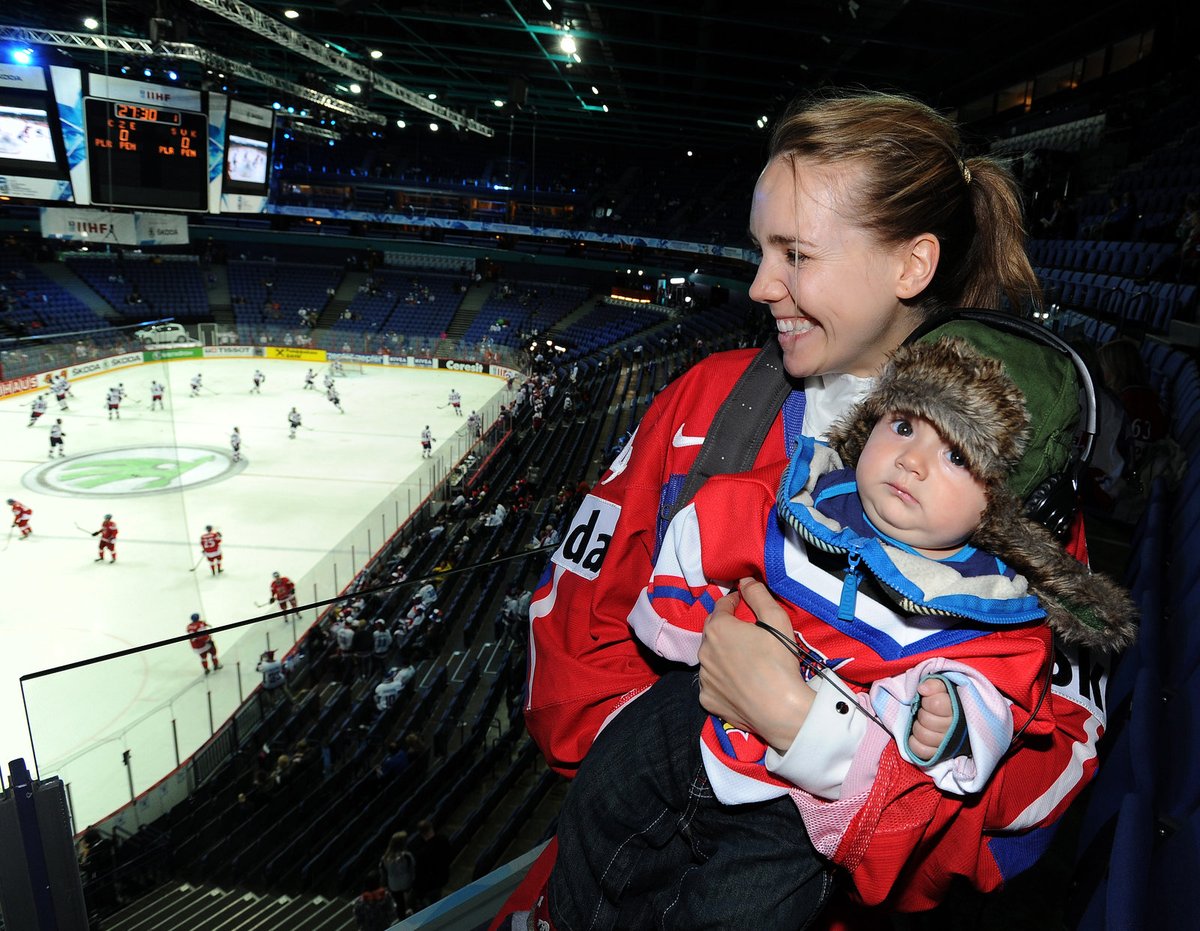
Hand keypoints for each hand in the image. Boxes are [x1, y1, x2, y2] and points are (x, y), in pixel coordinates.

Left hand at [697, 578, 813, 753]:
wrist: (781, 710)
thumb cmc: (779, 661)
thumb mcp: (775, 619)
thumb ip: (758, 594)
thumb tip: (745, 579)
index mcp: (717, 629)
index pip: (721, 607)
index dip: (733, 602)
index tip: (743, 603)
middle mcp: (703, 651)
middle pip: (714, 633)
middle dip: (727, 629)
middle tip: (747, 633)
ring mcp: (704, 678)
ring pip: (712, 659)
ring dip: (723, 656)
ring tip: (745, 661)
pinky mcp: (707, 700)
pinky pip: (713, 685)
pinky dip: (723, 682)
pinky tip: (740, 684)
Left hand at [908, 677, 953, 760]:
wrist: (958, 720)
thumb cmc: (948, 702)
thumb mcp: (944, 688)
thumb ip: (934, 685)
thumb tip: (922, 689)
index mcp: (957, 710)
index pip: (935, 704)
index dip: (927, 700)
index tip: (927, 699)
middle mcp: (954, 729)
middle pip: (927, 720)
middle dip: (922, 713)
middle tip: (925, 711)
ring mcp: (947, 744)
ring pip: (924, 736)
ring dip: (917, 727)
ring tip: (922, 723)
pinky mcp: (938, 755)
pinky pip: (921, 750)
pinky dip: (914, 742)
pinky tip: (916, 735)